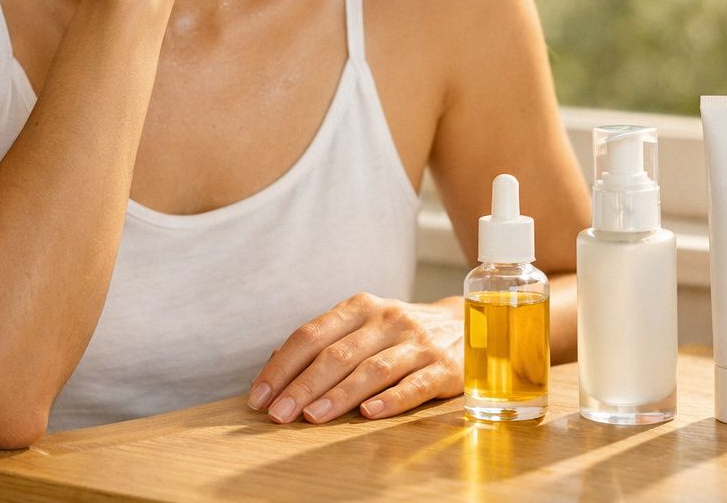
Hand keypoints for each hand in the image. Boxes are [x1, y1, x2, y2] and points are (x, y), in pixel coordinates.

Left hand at [247, 293, 462, 422]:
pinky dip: (391, 400)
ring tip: (313, 418)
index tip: (259, 398)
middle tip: (278, 415)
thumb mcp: (363, 327)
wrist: (467, 324)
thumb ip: (325, 343)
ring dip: (340, 395)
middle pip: (338, 354)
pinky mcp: (445, 367)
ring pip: (373, 370)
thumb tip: (276, 366)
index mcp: (361, 308)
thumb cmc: (400, 333)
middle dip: (303, 386)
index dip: (282, 367)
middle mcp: (388, 320)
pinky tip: (369, 415)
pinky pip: (415, 385)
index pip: (311, 335)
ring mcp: (418, 343)